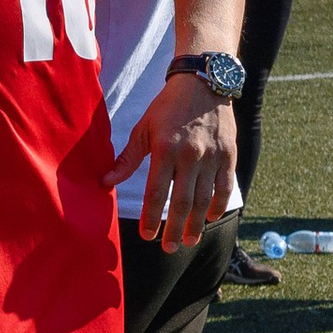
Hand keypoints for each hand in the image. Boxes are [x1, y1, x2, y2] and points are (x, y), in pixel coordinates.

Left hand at [108, 71, 237, 247]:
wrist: (204, 83)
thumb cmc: (167, 107)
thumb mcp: (143, 129)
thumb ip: (126, 159)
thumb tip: (104, 182)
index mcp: (164, 149)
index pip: (155, 192)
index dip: (151, 217)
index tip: (147, 236)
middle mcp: (190, 155)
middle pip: (182, 202)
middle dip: (174, 229)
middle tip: (169, 248)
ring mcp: (212, 156)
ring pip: (204, 199)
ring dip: (196, 224)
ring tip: (188, 241)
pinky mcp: (229, 154)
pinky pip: (224, 186)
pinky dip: (218, 205)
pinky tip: (210, 218)